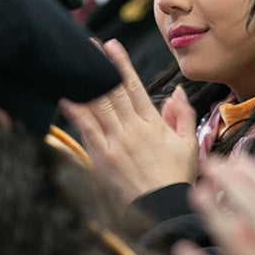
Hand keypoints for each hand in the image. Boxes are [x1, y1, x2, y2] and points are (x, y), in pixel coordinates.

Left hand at [61, 39, 197, 201]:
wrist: (161, 208)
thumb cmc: (176, 177)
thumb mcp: (189, 144)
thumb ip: (182, 115)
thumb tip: (176, 92)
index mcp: (153, 124)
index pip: (134, 86)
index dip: (121, 64)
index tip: (112, 45)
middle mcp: (132, 130)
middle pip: (112, 91)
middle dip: (99, 66)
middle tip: (87, 46)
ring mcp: (114, 143)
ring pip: (96, 106)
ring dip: (84, 83)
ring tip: (72, 64)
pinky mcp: (101, 157)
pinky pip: (85, 130)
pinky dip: (75, 112)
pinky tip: (65, 97)